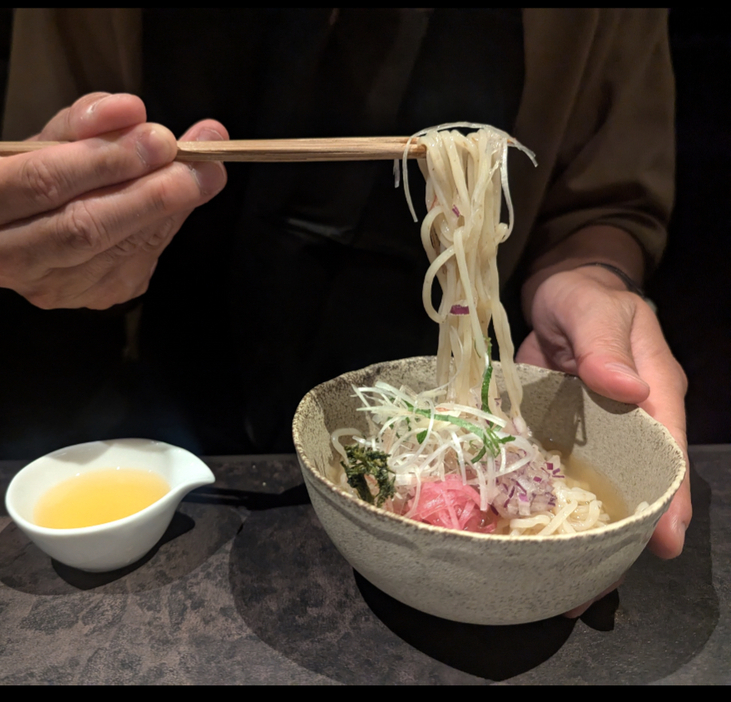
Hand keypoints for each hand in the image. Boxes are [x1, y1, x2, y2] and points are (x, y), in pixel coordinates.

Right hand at [0, 92, 227, 308]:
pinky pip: (139, 261)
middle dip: (151, 193)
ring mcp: (52, 286)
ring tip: (204, 174)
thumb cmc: (32, 175)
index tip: (161, 139)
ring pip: (120, 251)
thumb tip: (133, 111)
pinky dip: (164, 226)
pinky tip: (177, 202)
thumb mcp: (45, 142)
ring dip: (170, 209)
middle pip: (87, 228)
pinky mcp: (92, 297)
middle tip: (199, 164)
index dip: (107, 161)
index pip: (44, 182)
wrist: (23, 230)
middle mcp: (11, 256)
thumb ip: (85, 124)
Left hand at [517, 266, 691, 614]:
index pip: (666, 450)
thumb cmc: (585, 294)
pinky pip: (555, 469)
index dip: (668, 496)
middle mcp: (625, 421)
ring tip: (562, 579)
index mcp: (652, 392)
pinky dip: (547, 498)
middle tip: (599, 584)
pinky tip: (528, 529)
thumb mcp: (595, 309)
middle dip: (625, 531)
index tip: (664, 542)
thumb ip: (604, 346)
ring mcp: (589, 431)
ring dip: (584, 526)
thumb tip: (627, 389)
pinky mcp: (556, 431)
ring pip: (595, 484)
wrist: (554, 291)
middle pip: (634, 482)